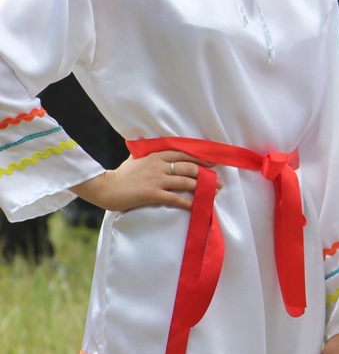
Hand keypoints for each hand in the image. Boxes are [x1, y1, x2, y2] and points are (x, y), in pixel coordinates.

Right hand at [71, 150, 218, 212]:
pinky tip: (198, 206)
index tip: (213, 162)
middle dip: (207, 174)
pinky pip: (176, 198)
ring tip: (214, 192)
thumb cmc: (120, 174)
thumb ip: (148, 154)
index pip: (184, 154)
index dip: (201, 158)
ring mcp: (157, 180)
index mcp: (156, 155)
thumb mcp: (135, 158)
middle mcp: (159, 165)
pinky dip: (189, 202)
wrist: (104, 187)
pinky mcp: (153, 194)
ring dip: (203, 188)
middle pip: (189, 167)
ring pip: (186, 182)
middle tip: (218, 181)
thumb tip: (153, 148)